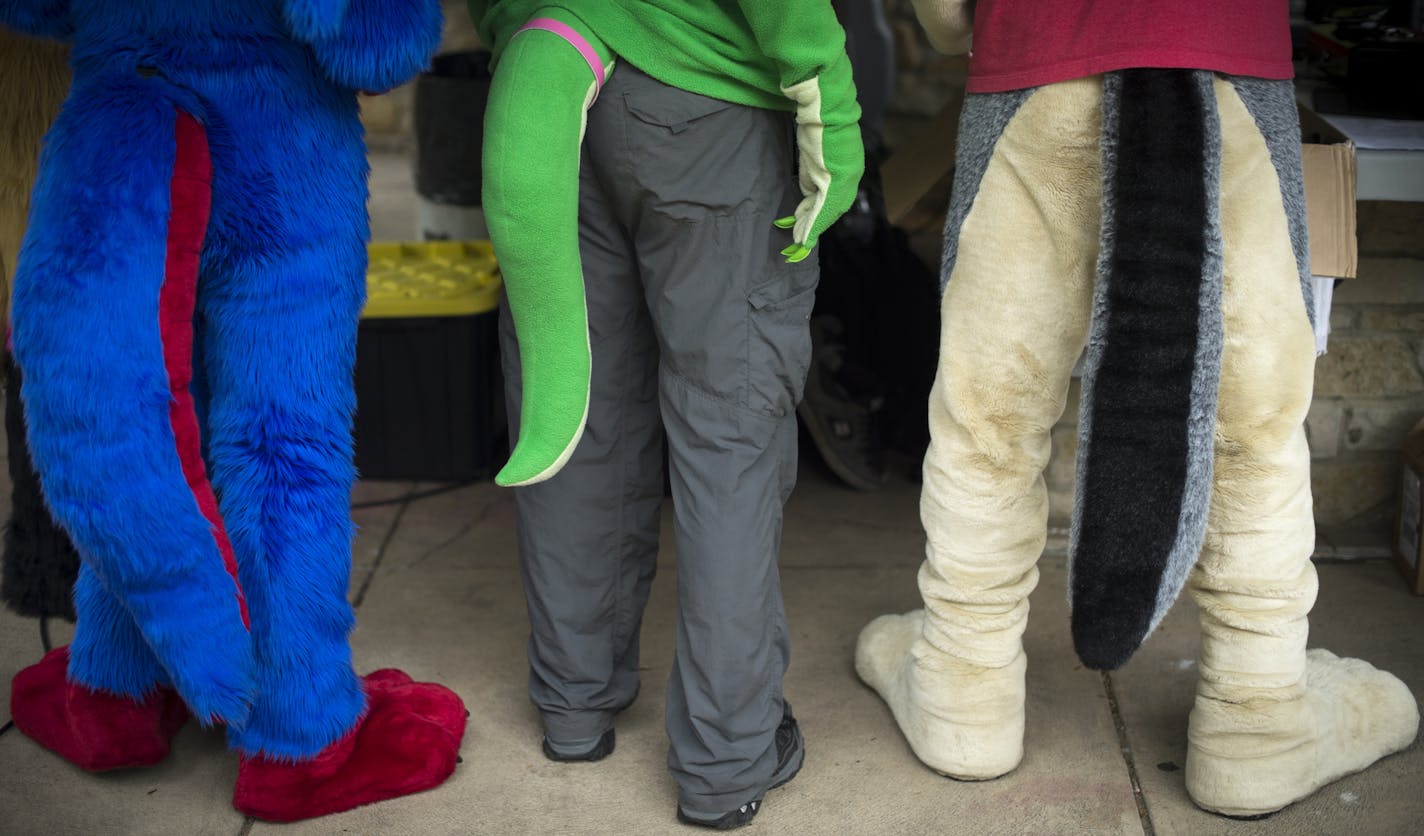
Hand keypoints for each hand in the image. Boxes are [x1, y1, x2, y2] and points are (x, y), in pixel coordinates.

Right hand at [776, 76, 864, 263]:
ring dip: (812, 227)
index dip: (821, 213)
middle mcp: (851, 175)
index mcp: (849, 167)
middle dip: (816, 224)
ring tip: (799, 241)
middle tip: (801, 238)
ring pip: (828, 212)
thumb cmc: (817, 123)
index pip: (835, 196)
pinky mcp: (836, 180)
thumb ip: (813, 173)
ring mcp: (845, 179)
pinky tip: (803, 234)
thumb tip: (807, 193)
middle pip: (834, 208)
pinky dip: (812, 223)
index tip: (808, 223)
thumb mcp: (815, 152)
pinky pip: (823, 208)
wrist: (823, 107)